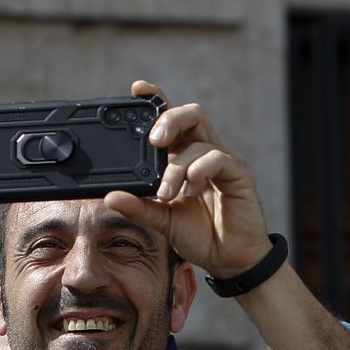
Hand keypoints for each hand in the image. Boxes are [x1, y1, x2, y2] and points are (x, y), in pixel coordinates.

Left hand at [103, 80, 272, 279]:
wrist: (229, 260)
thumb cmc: (199, 235)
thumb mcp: (162, 220)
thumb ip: (139, 207)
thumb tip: (110, 196)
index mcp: (184, 157)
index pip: (171, 119)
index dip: (157, 99)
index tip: (137, 89)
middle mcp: (203, 153)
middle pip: (190, 114)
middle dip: (169, 119)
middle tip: (153, 140)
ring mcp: (223, 161)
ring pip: (201, 138)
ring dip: (178, 165)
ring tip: (167, 192)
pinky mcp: (238, 174)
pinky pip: (218, 159)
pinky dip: (199, 171)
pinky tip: (191, 190)